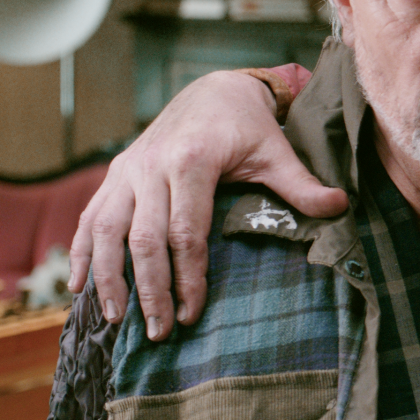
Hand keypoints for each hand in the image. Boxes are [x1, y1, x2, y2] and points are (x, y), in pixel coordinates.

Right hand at [68, 70, 346, 339]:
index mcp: (193, 161)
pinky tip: (78, 286)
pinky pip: (88, 217)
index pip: (185, 231)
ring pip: (104, 229)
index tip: (193, 313)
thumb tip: (341, 207)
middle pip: (143, 238)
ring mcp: (128, 169)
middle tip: (158, 331)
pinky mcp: (115, 173)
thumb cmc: (248, 125)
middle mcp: (151, 165)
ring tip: (114, 318)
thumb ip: (302, 184)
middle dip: (149, 289)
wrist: (214, 89)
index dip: (188, 276)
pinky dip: (81, 252)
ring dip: (106, 276)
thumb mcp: (277, 151)